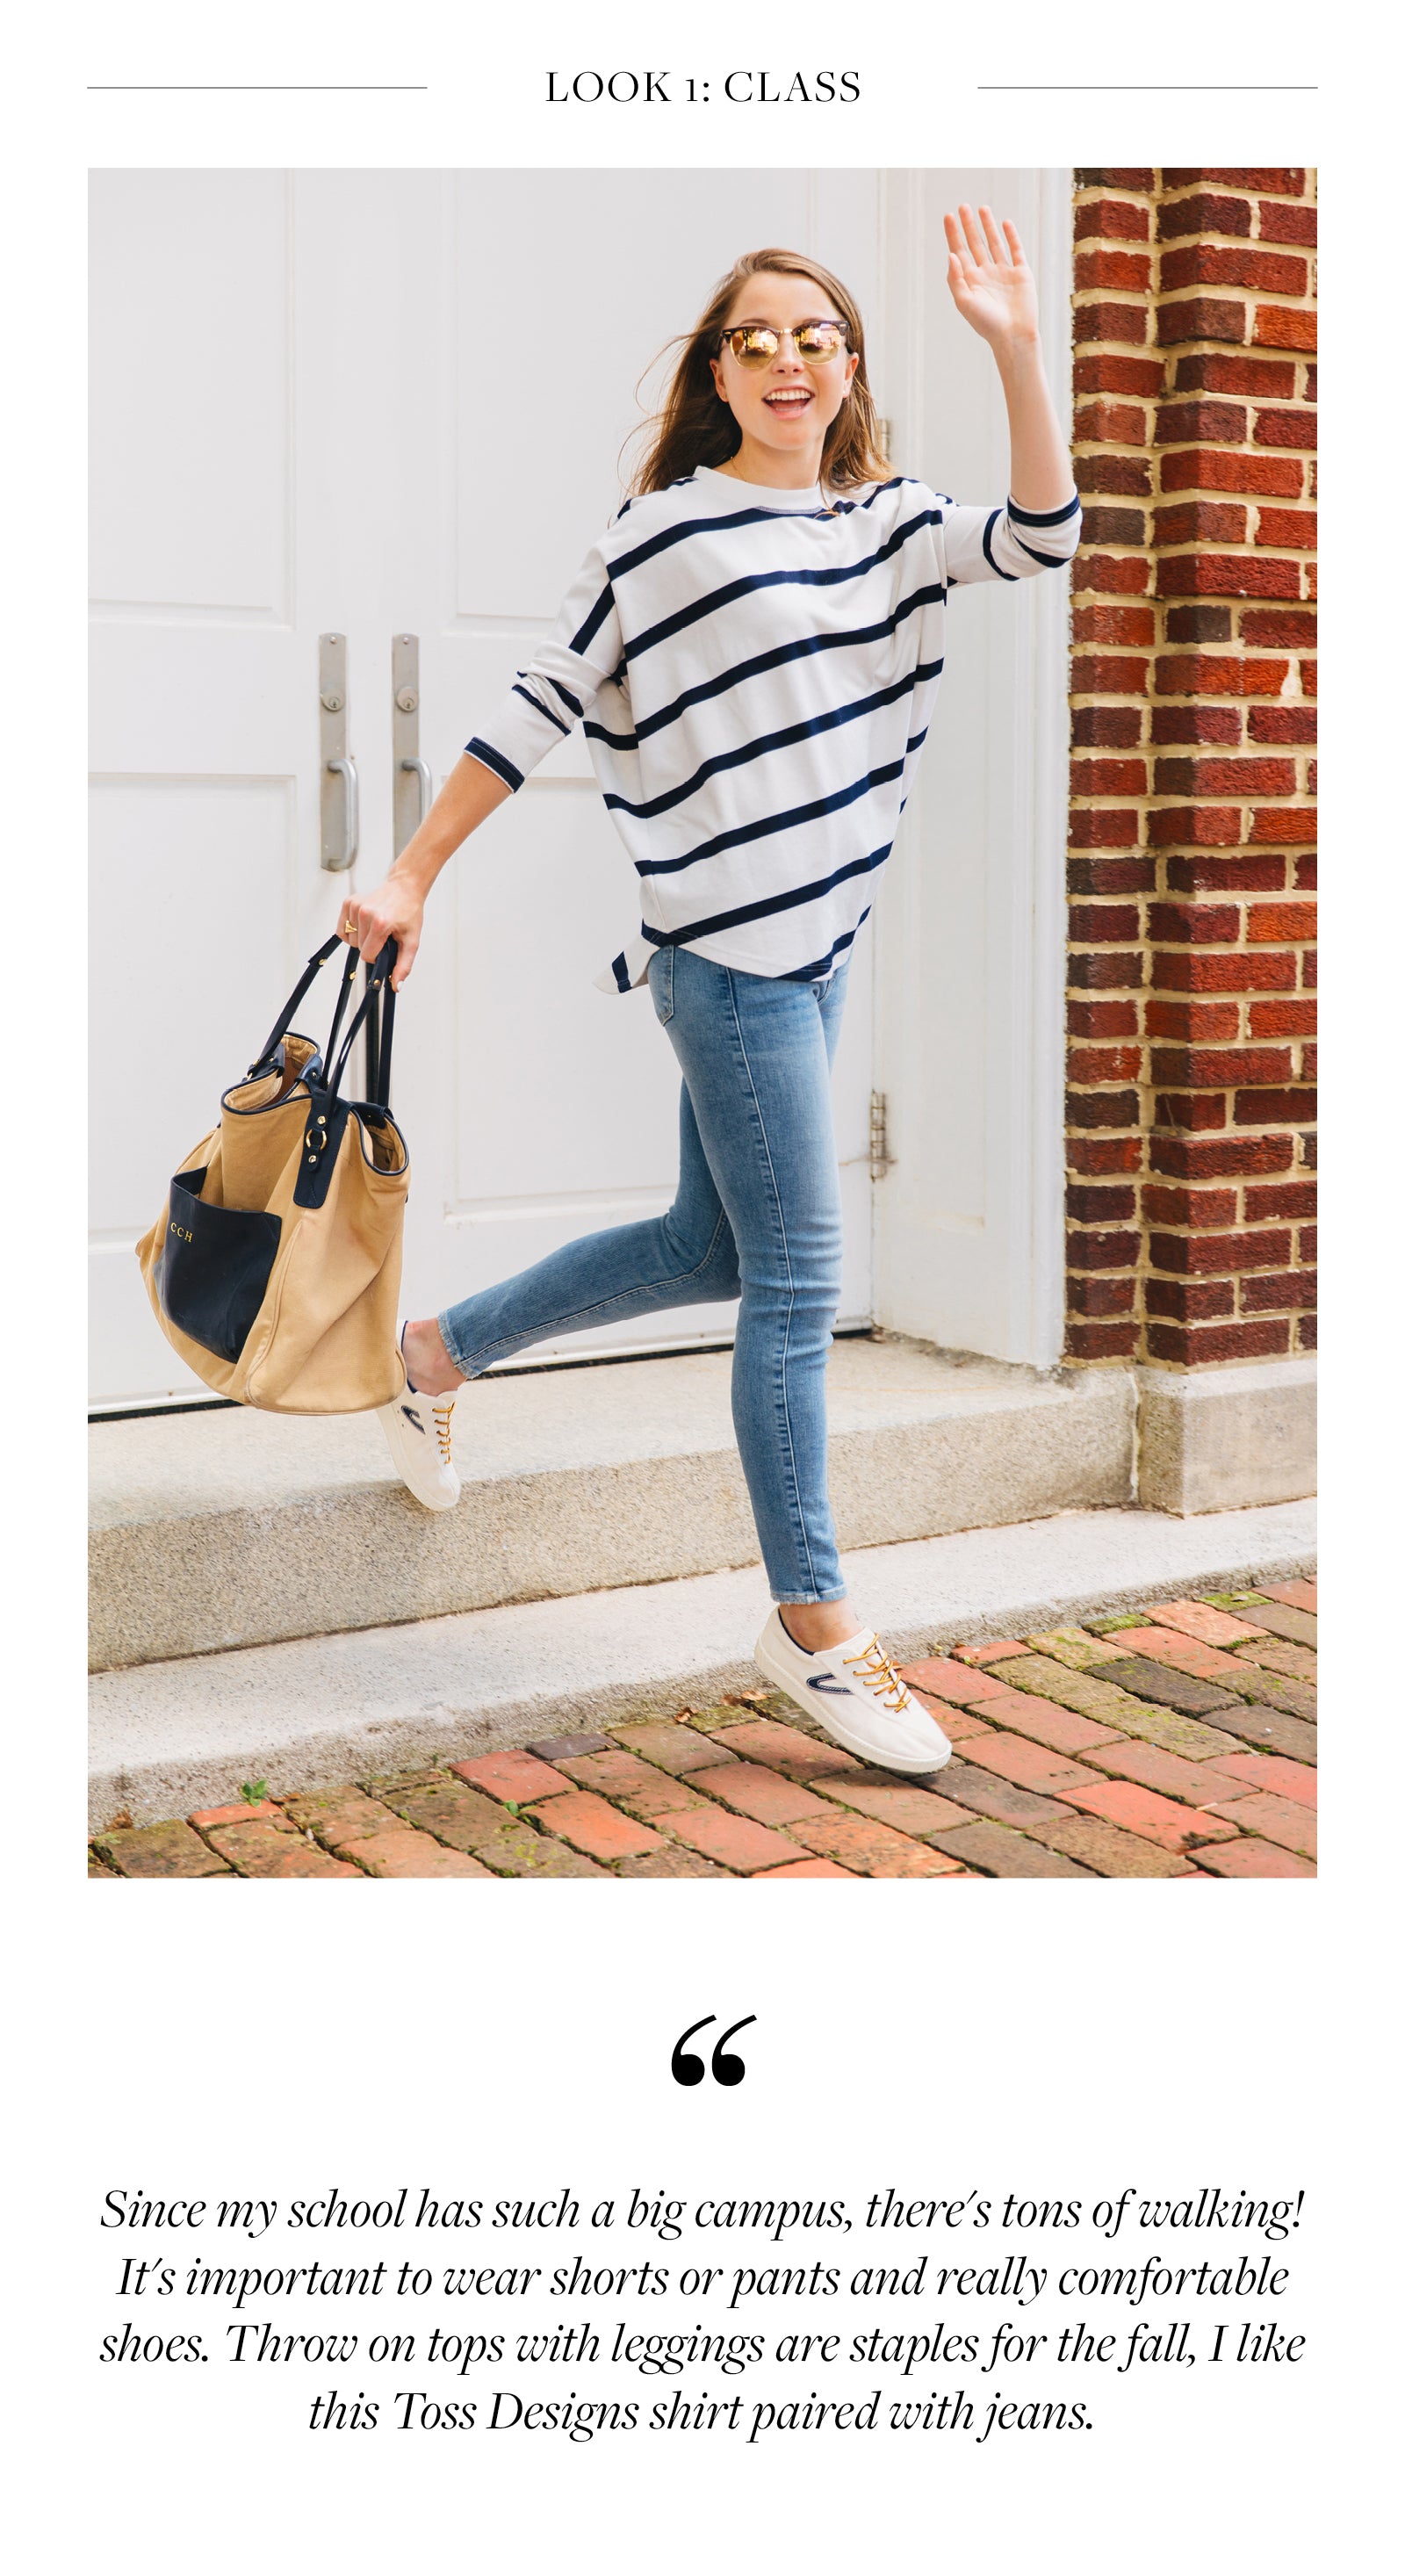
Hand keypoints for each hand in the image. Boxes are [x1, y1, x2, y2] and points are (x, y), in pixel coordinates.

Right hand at [337, 876, 424, 988]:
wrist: (404, 887)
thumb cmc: (409, 911)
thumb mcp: (411, 941)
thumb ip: (403, 965)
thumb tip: (396, 985)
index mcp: (380, 923)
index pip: (367, 955)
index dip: (377, 956)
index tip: (385, 946)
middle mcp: (364, 913)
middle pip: (358, 947)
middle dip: (370, 946)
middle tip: (384, 934)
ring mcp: (355, 906)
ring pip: (350, 939)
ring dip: (361, 938)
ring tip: (376, 926)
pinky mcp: (348, 902)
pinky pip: (342, 928)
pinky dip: (351, 930)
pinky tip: (364, 924)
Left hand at [943, 203, 1038, 352]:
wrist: (1013, 335)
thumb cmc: (986, 323)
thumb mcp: (964, 301)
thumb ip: (955, 278)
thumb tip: (950, 254)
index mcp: (970, 281)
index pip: (959, 252)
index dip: (953, 234)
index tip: (948, 216)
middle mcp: (986, 274)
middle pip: (975, 244)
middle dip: (968, 226)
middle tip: (962, 206)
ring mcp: (1003, 272)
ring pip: (994, 243)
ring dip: (988, 226)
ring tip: (982, 208)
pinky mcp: (1021, 273)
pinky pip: (1015, 250)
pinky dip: (1011, 236)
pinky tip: (1005, 223)